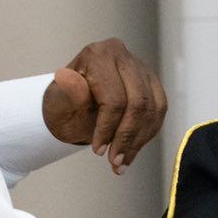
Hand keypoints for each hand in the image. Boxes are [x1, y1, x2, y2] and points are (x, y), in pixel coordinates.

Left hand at [41, 38, 169, 174]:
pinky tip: (132, 148)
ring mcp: (141, 68)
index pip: (113, 98)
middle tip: (115, 161)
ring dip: (139, 140)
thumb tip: (72, 85)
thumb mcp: (58, 101)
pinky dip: (147, 134)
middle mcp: (123, 56)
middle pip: (138, 103)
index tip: (98, 150)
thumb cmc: (65, 101)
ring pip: (152, 108)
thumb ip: (67, 94)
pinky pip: (159, 110)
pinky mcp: (152, 82)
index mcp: (98, 55)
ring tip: (122, 161)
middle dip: (127, 137)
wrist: (73, 99)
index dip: (108, 128)